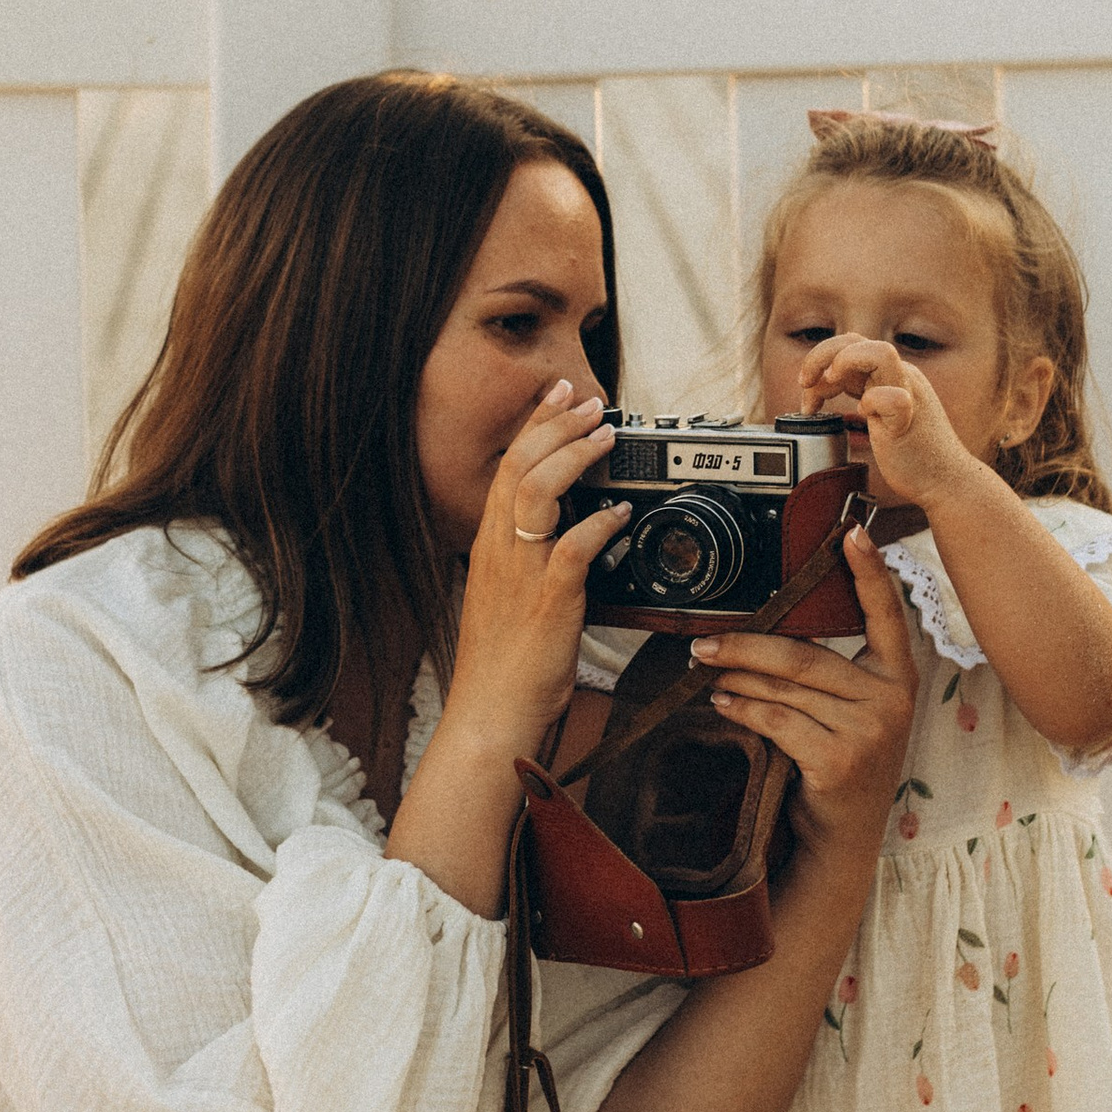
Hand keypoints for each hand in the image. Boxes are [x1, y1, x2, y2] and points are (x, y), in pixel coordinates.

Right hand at [443, 381, 625, 764]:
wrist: (491, 713)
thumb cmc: (505, 664)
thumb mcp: (510, 598)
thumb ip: (532, 560)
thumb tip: (570, 530)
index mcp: (490, 547)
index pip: (508, 468)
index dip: (535, 426)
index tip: (559, 397)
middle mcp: (500, 552)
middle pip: (519, 466)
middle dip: (556, 424)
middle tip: (589, 400)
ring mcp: (521, 574)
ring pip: (537, 492)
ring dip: (574, 457)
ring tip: (605, 436)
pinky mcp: (548, 602)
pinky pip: (571, 548)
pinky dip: (599, 523)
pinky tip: (621, 513)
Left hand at [690, 529, 917, 854]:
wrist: (845, 835)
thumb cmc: (841, 760)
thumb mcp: (851, 711)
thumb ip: (831, 671)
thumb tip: (766, 628)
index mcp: (899, 676)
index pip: (886, 613)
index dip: (870, 572)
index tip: (853, 532)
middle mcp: (892, 699)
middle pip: (807, 654)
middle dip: (748, 643)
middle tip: (703, 640)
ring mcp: (869, 730)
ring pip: (786, 686)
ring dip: (736, 675)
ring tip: (705, 667)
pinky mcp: (839, 759)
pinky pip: (777, 720)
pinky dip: (743, 708)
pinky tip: (723, 702)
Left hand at [799, 331, 980, 513]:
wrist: (946, 480)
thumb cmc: (912, 453)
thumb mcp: (878, 414)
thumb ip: (859, 398)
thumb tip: (822, 393)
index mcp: (890, 374)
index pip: (850, 345)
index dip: (821, 360)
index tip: (806, 387)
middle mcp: (900, 377)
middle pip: (856, 340)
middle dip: (821, 356)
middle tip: (805, 383)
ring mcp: (908, 395)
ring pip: (881, 353)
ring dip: (844, 363)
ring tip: (829, 384)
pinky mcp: (910, 420)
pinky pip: (894, 399)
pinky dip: (873, 403)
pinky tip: (866, 419)